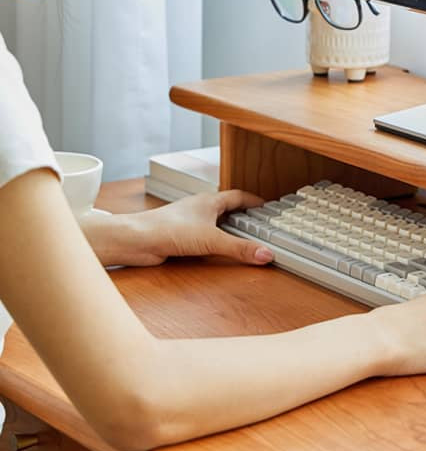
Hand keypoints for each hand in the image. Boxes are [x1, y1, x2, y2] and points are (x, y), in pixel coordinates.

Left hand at [125, 190, 273, 266]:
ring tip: (242, 238)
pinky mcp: (180, 237)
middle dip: (243, 215)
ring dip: (228, 229)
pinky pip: (204, 237)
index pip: (238, 196)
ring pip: (214, 223)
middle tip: (258, 223)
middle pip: (227, 208)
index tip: (265, 206)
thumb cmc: (166, 229)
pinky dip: (215, 242)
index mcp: (209, 201)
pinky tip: (217, 251)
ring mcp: (189, 223)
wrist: (136, 240)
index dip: (253, 201)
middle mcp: (199, 209)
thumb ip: (239, 248)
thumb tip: (265, 254)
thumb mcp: (212, 240)